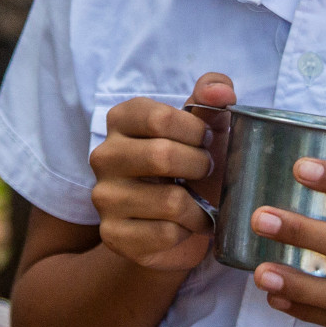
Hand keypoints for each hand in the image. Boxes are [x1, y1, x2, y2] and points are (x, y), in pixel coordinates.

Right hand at [88, 72, 236, 272]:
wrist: (172, 224)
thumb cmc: (189, 167)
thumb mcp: (202, 129)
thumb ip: (212, 99)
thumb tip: (222, 92)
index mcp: (120, 120)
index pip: (160, 118)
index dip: (196, 132)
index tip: (205, 141)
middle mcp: (103, 156)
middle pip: (162, 156)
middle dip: (199, 167)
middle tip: (206, 173)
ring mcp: (104, 197)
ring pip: (170, 201)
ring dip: (198, 206)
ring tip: (198, 203)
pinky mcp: (112, 234)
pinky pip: (166, 234)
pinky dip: (186, 232)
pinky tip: (182, 226)